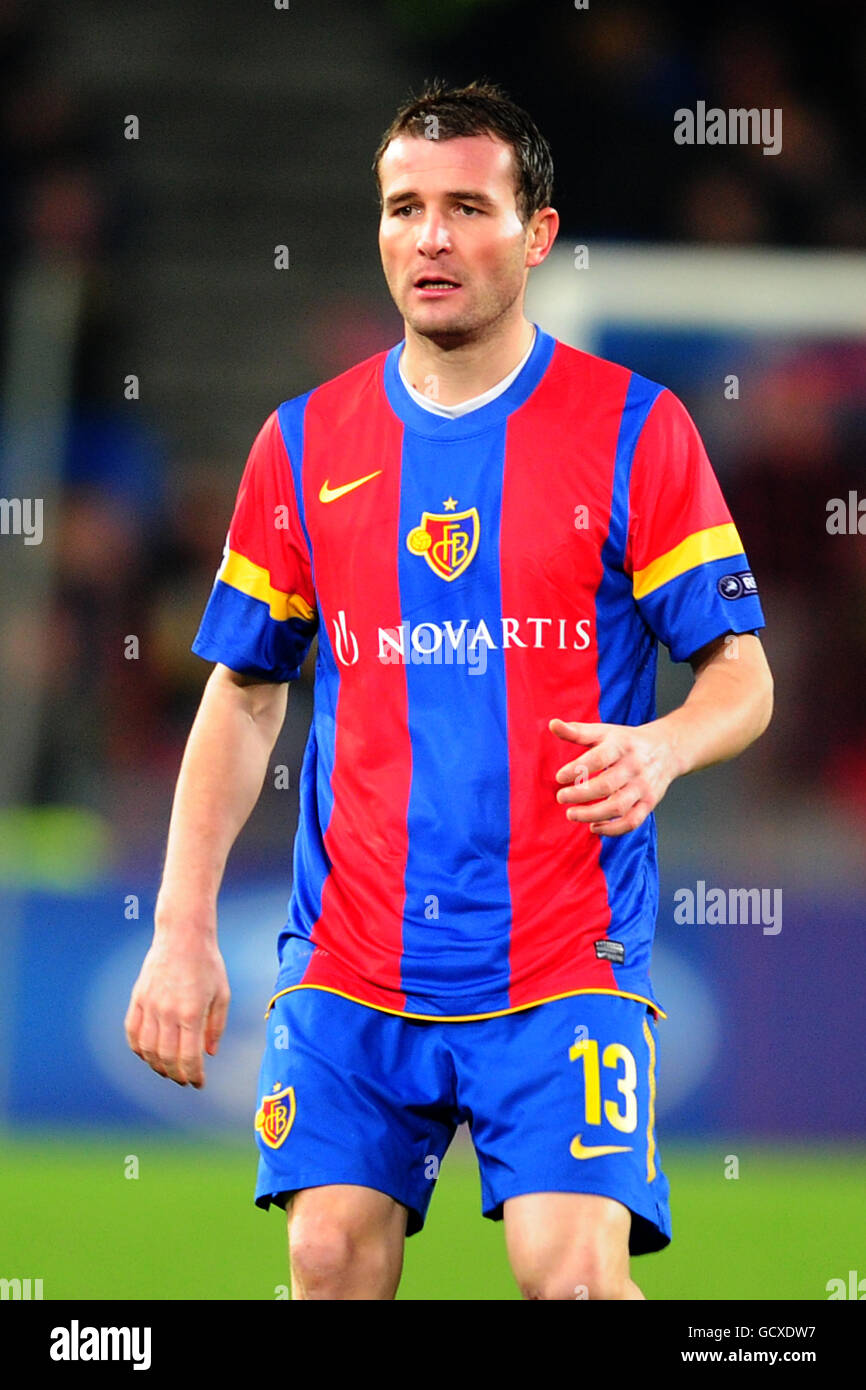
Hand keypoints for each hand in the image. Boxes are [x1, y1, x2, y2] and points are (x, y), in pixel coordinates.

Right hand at [124, 934, 229, 1087]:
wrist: (182, 935)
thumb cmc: (208, 964)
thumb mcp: (222, 994)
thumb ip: (215, 1027)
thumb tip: (209, 1054)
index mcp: (192, 1012)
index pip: (189, 1057)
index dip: (193, 1076)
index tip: (199, 1084)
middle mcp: (168, 1012)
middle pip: (167, 1058)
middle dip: (176, 1075)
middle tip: (184, 1080)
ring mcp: (150, 1005)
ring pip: (147, 1050)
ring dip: (157, 1066)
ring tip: (168, 1070)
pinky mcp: (138, 998)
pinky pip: (132, 1032)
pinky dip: (139, 1049)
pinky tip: (149, 1055)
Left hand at [549, 717, 677, 836]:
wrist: (667, 749)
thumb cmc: (627, 742)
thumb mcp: (604, 732)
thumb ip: (577, 731)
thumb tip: (552, 724)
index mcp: (621, 746)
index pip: (599, 758)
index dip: (578, 768)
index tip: (559, 777)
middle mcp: (634, 767)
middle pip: (606, 785)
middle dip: (580, 794)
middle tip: (560, 797)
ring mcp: (643, 787)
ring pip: (618, 807)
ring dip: (592, 814)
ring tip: (571, 814)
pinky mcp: (649, 803)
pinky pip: (632, 821)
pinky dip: (613, 830)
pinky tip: (594, 827)